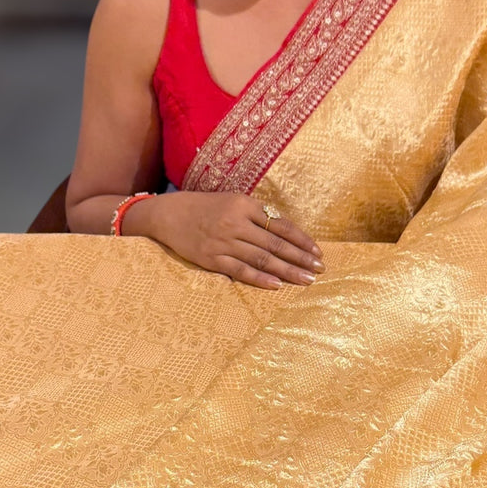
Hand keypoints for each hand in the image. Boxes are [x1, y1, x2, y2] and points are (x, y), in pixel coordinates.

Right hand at [131, 193, 323, 288]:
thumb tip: (284, 232)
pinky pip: (240, 270)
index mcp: (244, 204)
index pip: (281, 224)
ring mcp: (223, 242)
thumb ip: (256, 214)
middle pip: (275, 244)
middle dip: (300, 258)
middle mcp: (236, 222)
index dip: (302, 240)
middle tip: (320, 269)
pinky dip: (259, 279)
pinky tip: (277, 286)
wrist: (167, 214)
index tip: (318, 252)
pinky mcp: (211, 258)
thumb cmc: (203, 207)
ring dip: (287, 271)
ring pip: (262, 258)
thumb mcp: (231, 201)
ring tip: (306, 280)